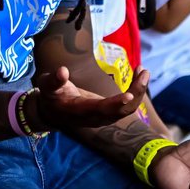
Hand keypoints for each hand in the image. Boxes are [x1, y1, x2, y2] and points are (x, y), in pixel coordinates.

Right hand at [32, 66, 149, 131]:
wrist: (52, 112)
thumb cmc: (50, 95)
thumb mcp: (46, 85)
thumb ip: (54, 80)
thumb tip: (62, 71)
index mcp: (80, 110)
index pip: (100, 109)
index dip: (115, 104)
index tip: (129, 95)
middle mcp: (95, 118)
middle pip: (121, 111)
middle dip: (135, 93)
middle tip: (143, 72)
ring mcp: (104, 118)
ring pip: (128, 109)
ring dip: (138, 91)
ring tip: (143, 71)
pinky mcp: (109, 113)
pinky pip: (127, 106)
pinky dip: (135, 92)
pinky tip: (138, 75)